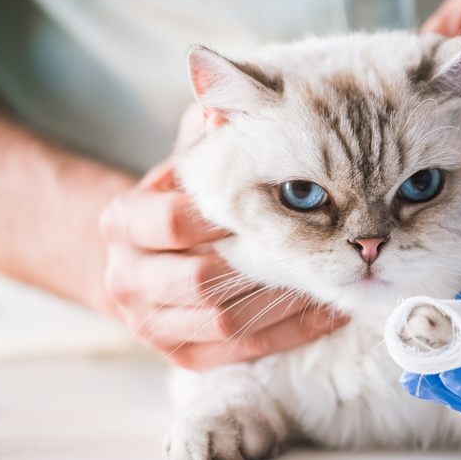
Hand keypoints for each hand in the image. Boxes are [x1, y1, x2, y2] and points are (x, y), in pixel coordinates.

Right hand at [99, 107, 344, 369]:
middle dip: (265, 264)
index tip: (277, 202)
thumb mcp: (186, 162)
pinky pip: (243, 351)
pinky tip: (331, 312)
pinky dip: (291, 333)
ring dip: (286, 303)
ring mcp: (152, 324)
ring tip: (338, 281)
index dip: (226, 214)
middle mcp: (128, 279)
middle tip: (325, 248)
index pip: (173, 221)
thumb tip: (231, 102)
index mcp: (123, 223)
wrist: (141, 262)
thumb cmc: (179, 202)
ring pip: (225, 321)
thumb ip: (208, 134)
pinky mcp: (183, 357)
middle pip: (201, 280)